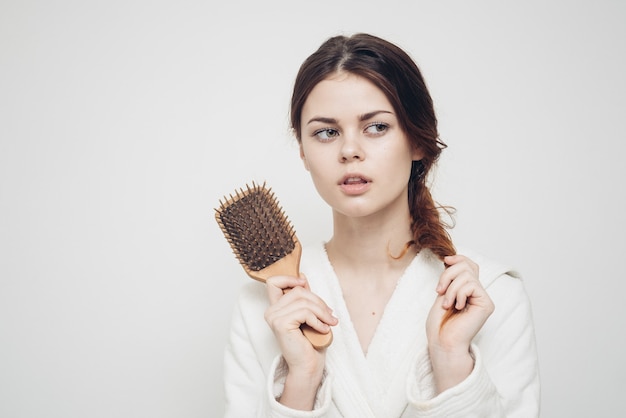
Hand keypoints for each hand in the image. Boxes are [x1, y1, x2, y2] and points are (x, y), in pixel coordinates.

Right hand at [264, 275, 336, 408]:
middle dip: (318, 301)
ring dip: (322, 311)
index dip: (290, 278)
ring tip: (330, 322)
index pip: (274, 282)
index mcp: (276, 308)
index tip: (304, 285)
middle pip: (297, 290)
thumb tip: (302, 276)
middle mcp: (271, 311)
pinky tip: (323, 329)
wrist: (308, 365)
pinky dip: (318, 320)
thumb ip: (303, 297)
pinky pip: (305, 312)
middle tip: (330, 314)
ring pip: (303, 301)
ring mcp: (274, 317)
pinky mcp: (280, 324)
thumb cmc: (310, 343)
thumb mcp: (308, 314)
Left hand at [425, 255, 494, 392]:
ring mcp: (483, 298)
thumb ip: (451, 277)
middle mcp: (478, 293)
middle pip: (467, 266)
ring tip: (446, 303)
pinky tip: (457, 307)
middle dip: (448, 275)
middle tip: (439, 291)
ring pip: (467, 275)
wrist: (442, 341)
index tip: (445, 261)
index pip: (469, 264)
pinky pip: (471, 285)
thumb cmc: (440, 322)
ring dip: (451, 288)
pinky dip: (458, 294)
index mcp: (468, 289)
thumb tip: (451, 258)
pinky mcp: (486, 304)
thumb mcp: (442, 292)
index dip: (458, 259)